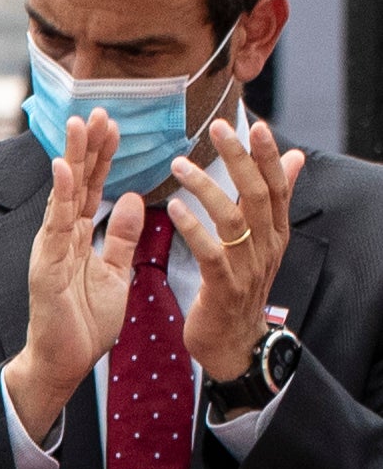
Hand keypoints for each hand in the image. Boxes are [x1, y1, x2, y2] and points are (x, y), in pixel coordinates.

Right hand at [4, 109, 140, 442]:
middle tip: (98, 111)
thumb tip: (130, 198)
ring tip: (79, 125)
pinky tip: (65, 169)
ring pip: (64, 195)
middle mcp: (61, 238)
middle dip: (88, 147)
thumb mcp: (115, 273)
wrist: (65, 362)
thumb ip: (120, 237)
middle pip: (77, 184)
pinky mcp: (45, 265)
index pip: (94, 189)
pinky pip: (55, 225)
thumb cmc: (84, 323)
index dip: (104, 157)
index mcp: (79, 239)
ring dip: (72, 159)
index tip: (115, 126)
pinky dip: (60, 195)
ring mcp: (50, 249)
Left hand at [164, 115, 305, 382]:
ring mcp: (247, 267)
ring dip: (206, 187)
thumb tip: (295, 157)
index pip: (277, 186)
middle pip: (257, 194)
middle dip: (240, 158)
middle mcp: (266, 246)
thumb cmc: (238, 289)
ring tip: (180, 163)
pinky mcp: (223, 287)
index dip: (268, 155)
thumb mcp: (261, 243)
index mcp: (274, 233)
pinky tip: (174, 207)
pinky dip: (193, 227)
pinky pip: (210, 252)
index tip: (256, 124)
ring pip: (233, 218)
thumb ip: (272, 201)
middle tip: (218, 128)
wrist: (233, 344)